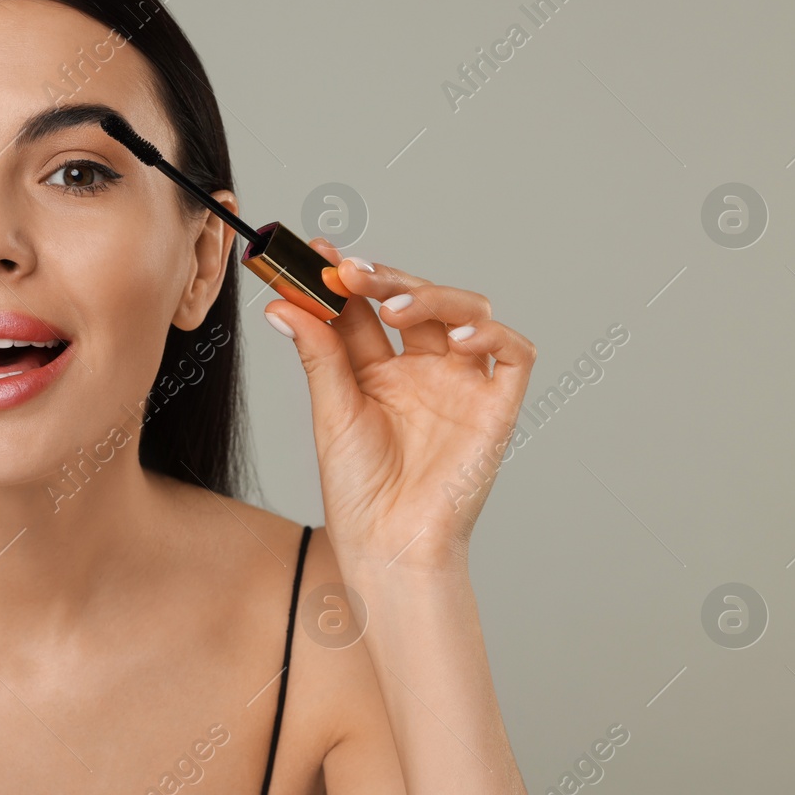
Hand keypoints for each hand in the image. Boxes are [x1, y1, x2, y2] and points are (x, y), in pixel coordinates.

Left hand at [263, 238, 536, 571]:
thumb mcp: (331, 412)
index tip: (315, 249)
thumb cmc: (358, 490)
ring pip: (466, 311)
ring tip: (391, 306)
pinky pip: (512, 352)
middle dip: (383, 278)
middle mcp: (423, 369)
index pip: (365, 308)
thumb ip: (318, 353)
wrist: (388, 544)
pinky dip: (492, 333)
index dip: (345, 277)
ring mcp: (462, 383)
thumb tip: (283, 302)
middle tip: (347, 271)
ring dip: (431, 296)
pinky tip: (457, 339)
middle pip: (415, 299)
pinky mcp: (496, 405)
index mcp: (380, 370)